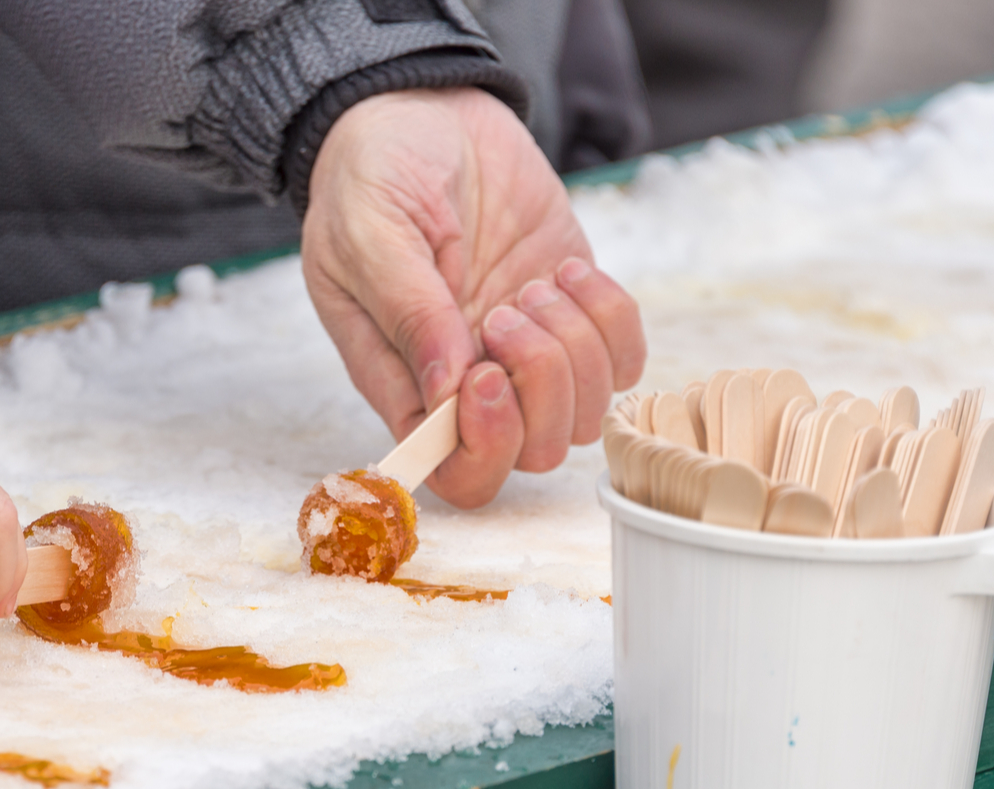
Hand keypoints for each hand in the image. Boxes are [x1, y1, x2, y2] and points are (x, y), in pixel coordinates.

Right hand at [301, 87, 646, 507]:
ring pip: (584, 413)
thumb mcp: (369, 232)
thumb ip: (407, 312)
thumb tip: (448, 389)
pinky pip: (624, 359)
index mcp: (405, 382)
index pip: (455, 471)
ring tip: (535, 285)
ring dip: (575, 349)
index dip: (484, 445)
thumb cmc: (373, 174)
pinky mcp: (574, 313)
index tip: (483, 372)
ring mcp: (527, 352)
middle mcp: (468, 383)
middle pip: (532, 451)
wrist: (420, 112)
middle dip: (541, 387)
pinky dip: (611, 319)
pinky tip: (568, 273)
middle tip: (509, 308)